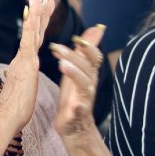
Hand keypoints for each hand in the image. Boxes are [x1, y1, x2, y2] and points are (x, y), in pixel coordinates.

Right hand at [0, 0, 53, 134]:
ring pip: (31, 30)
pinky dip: (33, 23)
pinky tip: (34, 11)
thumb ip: (19, 79)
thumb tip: (16, 74)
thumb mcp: (20, 89)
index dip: (38, 24)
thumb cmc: (14, 109)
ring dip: (36, 11)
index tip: (42, 9)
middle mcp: (23, 58)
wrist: (6, 117)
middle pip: (34, 31)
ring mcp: (24, 59)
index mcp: (24, 63)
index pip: (34, 40)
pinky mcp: (26, 63)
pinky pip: (30, 39)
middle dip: (39, 12)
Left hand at [50, 24, 105, 141]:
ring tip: (62, 65)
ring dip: (74, 74)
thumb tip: (97, 28)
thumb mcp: (78, 70)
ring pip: (84, 84)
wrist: (75, 127)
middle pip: (87, 67)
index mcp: (88, 73)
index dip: (88, 45)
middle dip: (74, 55)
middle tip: (57, 47)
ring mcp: (85, 99)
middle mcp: (90, 84)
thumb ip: (84, 51)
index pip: (94, 56)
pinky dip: (77, 105)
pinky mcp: (77, 114)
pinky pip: (80, 109)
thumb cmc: (74, 96)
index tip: (75, 36)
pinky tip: (72, 102)